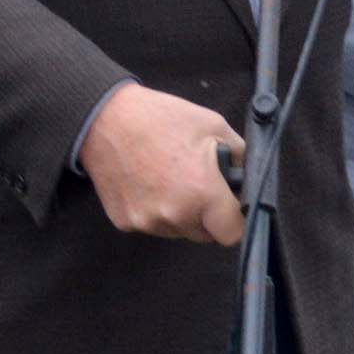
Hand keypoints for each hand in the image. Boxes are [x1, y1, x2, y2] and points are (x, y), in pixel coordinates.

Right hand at [81, 84, 247, 244]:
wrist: (105, 120)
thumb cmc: (160, 118)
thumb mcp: (213, 125)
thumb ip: (239, 156)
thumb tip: (249, 177)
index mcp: (201, 192)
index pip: (232, 233)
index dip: (235, 219)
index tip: (230, 207)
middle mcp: (175, 214)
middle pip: (205, 234)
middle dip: (207, 215)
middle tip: (197, 185)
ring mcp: (147, 222)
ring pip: (178, 231)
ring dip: (180, 214)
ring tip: (169, 179)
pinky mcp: (125, 223)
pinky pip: (152, 225)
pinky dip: (155, 211)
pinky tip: (149, 183)